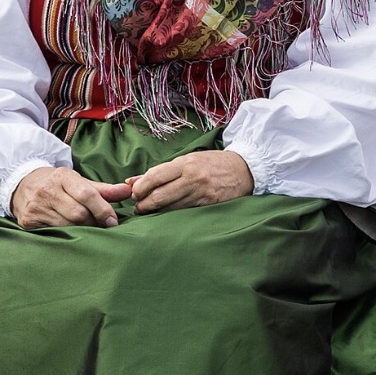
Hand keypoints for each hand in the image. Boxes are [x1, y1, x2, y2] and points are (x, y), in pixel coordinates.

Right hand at [11, 166, 132, 228]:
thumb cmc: (57, 184)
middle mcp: (47, 191)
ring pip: (67, 226)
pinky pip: (54, 232)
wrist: (22, 184)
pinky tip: (68, 230)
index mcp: (62, 176)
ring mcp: (36, 206)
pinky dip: (65, 234)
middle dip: (93, 221)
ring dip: (81, 229)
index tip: (112, 221)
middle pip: (79, 213)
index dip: (102, 209)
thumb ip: (104, 189)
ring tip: (85, 226)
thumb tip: (129, 191)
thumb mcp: (79, 181)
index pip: (86, 194)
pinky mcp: (28, 221)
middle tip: (99, 224)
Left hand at [127, 150, 254, 212]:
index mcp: (186, 163)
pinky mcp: (209, 206)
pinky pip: (184, 213)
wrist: (244, 169)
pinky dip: (171, 215)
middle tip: (138, 207)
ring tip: (148, 212)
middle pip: (159, 195)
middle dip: (144, 204)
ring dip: (155, 212)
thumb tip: (131, 181)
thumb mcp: (188, 159)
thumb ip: (160, 171)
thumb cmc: (212, 163)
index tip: (134, 193)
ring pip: (170, 208)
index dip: (140, 187)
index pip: (155, 176)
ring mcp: (202, 194)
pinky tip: (164, 215)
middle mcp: (193, 178)